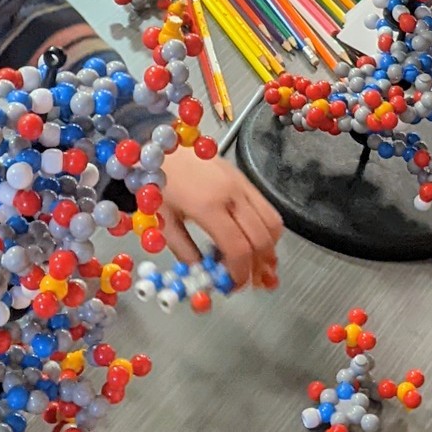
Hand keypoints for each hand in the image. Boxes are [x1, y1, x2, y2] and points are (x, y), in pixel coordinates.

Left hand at [159, 146, 282, 288]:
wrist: (163, 145)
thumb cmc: (158, 181)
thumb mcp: (163, 221)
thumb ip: (184, 251)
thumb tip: (202, 276)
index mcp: (208, 205)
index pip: (237, 248)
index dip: (239, 273)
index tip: (232, 287)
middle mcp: (232, 194)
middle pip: (260, 239)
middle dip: (257, 267)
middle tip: (248, 282)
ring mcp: (243, 184)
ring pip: (273, 224)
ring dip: (269, 250)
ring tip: (259, 268)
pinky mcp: (246, 179)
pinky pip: (268, 209)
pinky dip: (269, 232)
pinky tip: (258, 244)